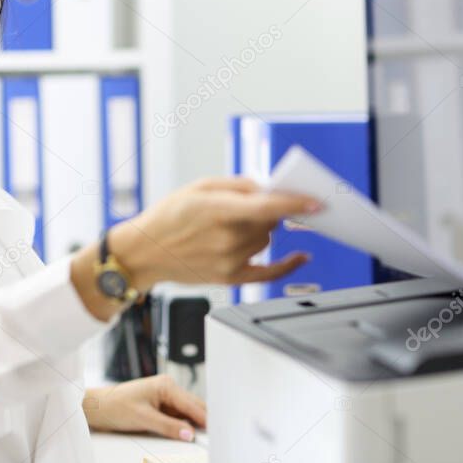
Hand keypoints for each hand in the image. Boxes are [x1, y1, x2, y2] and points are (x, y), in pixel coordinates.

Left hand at [82, 374, 205, 441]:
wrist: (98, 408)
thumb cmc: (115, 406)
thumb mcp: (143, 418)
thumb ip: (168, 426)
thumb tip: (188, 434)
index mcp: (166, 386)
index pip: (192, 405)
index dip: (204, 419)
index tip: (215, 432)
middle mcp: (168, 388)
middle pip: (193, 407)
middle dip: (202, 421)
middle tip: (213, 437)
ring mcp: (164, 397)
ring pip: (186, 412)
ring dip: (192, 424)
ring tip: (201, 437)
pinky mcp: (160, 406)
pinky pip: (177, 416)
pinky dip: (182, 425)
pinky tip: (186, 434)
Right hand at [109, 177, 321, 290]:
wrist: (144, 251)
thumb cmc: (169, 215)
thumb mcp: (199, 186)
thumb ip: (237, 185)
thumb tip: (267, 188)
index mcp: (217, 210)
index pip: (266, 207)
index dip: (295, 204)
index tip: (318, 202)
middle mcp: (225, 238)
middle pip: (270, 221)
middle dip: (268, 209)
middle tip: (249, 204)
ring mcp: (228, 261)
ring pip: (267, 239)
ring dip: (262, 229)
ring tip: (235, 225)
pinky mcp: (229, 278)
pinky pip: (269, 273)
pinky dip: (287, 264)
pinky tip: (301, 256)